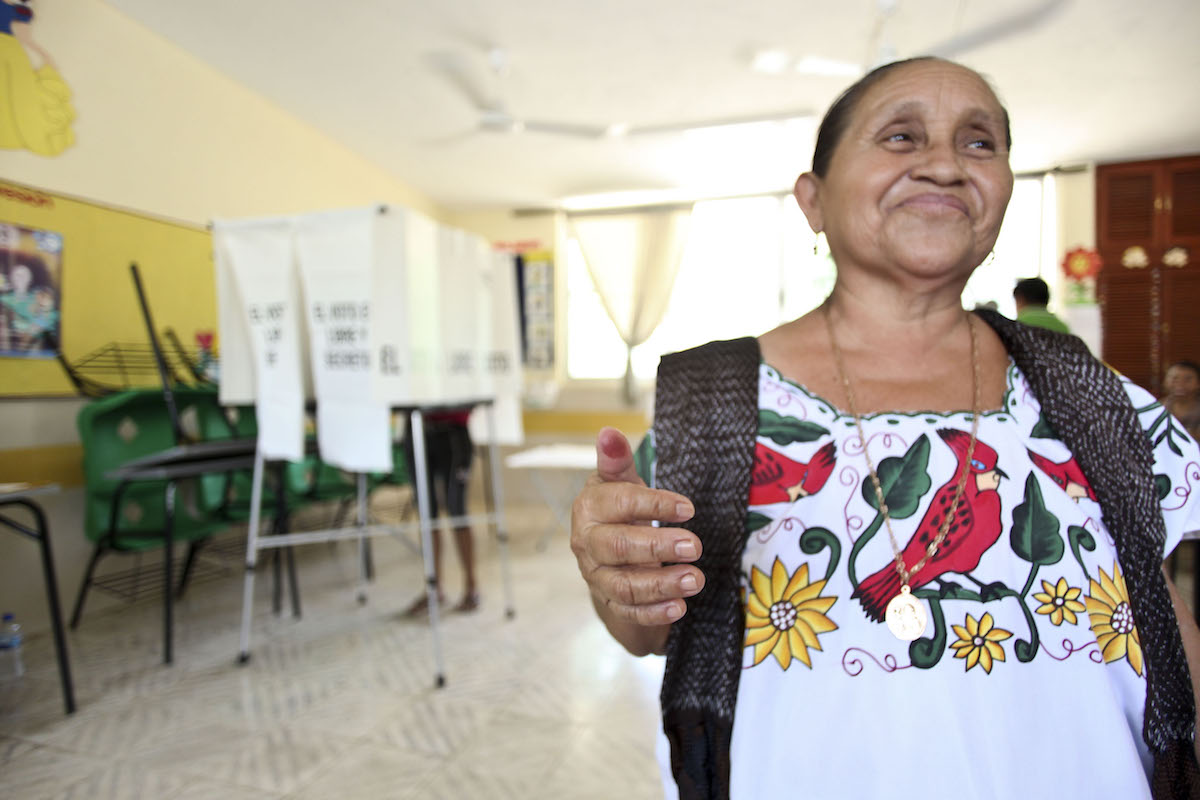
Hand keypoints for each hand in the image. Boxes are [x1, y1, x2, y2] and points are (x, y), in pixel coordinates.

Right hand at [571, 427, 703, 654]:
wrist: (607, 555)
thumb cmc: (619, 511)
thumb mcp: (620, 484)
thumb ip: (617, 461)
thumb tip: (608, 431)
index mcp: (589, 509)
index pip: (620, 504)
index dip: (654, 505)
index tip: (688, 508)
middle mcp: (587, 545)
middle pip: (619, 547)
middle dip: (658, 547)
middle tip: (695, 546)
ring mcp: (597, 577)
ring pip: (625, 585)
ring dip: (662, 584)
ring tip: (696, 579)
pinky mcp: (610, 603)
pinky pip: (629, 612)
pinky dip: (655, 612)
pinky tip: (680, 607)